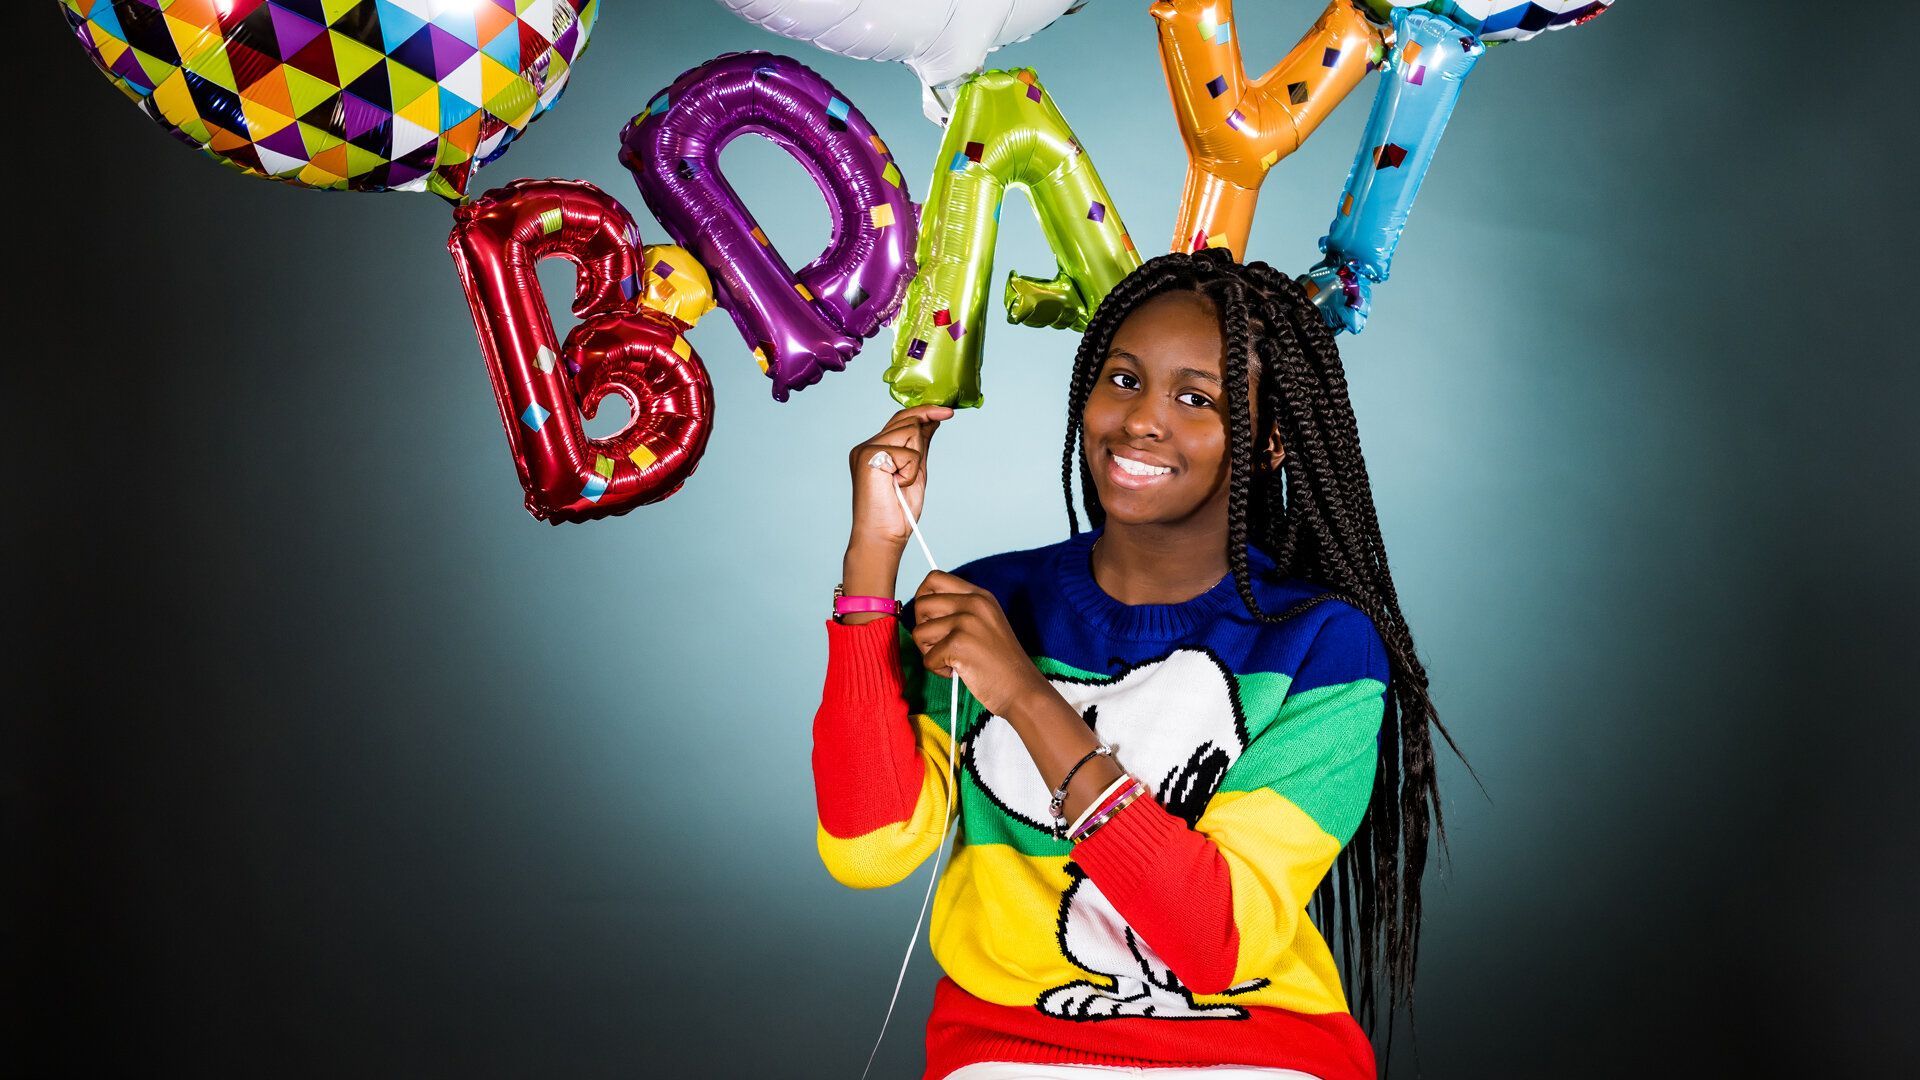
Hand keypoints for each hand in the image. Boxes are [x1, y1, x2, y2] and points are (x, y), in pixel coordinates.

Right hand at [847, 404, 954, 553]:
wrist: (884, 536)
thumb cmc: (897, 511)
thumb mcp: (915, 470)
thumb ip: (920, 445)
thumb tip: (932, 420)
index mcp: (875, 448)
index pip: (901, 419)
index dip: (925, 412)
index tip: (947, 411)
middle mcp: (867, 445)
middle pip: (907, 421)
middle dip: (920, 444)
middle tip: (907, 476)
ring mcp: (866, 449)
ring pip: (910, 432)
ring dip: (914, 461)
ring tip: (899, 483)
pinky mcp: (869, 456)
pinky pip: (908, 452)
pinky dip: (910, 472)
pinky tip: (896, 486)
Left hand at [909, 570, 1051, 718]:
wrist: (1021, 688)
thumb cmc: (1000, 662)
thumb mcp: (985, 622)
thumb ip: (960, 609)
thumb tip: (921, 605)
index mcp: (979, 595)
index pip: (935, 578)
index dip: (923, 597)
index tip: (930, 618)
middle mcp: (973, 603)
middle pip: (921, 604)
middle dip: (923, 628)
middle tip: (941, 645)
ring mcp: (966, 622)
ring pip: (919, 632)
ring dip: (929, 652)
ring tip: (951, 660)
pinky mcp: (958, 644)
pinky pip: (927, 658)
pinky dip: (938, 670)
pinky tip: (957, 671)